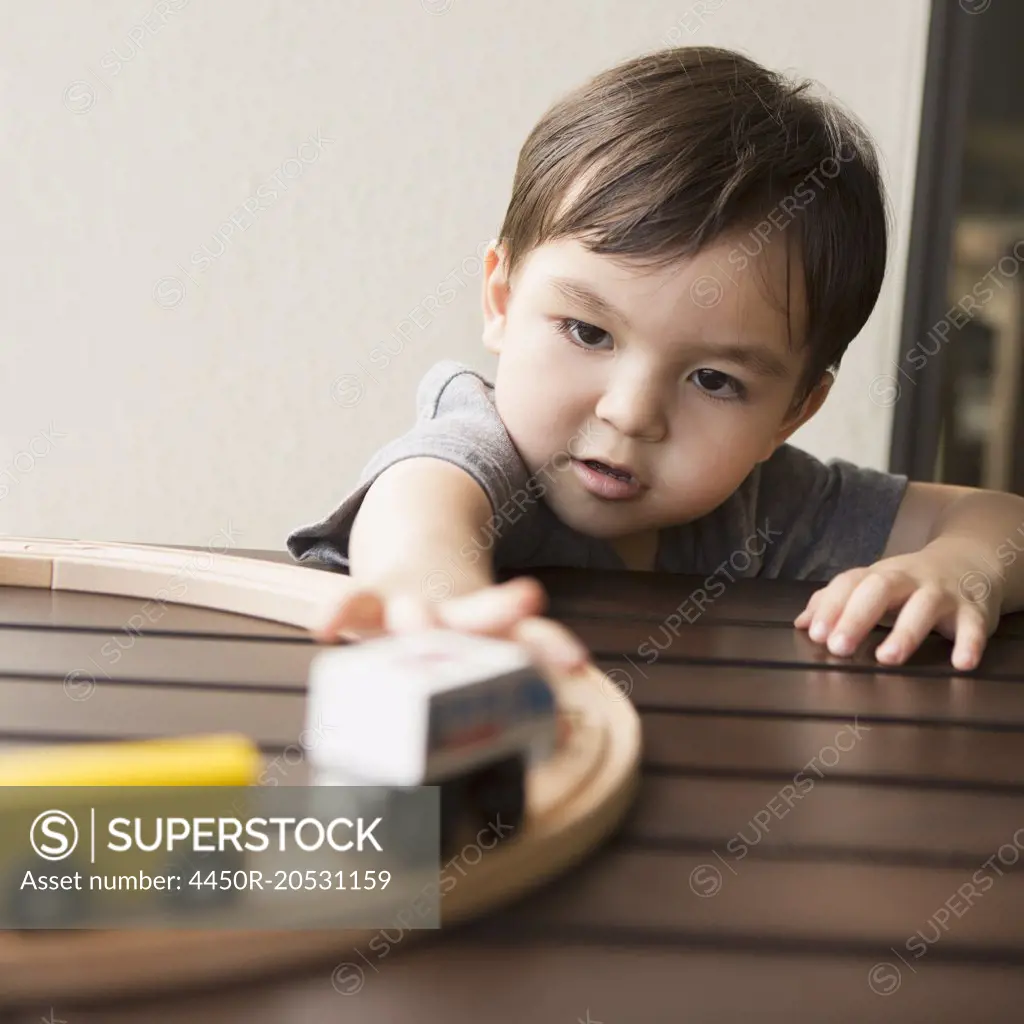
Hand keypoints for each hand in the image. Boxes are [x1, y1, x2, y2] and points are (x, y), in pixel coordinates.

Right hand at [313, 575, 590, 679]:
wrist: (420, 553)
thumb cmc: (457, 627)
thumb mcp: (487, 648)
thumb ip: (519, 690)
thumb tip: (569, 738)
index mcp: (493, 631)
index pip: (530, 633)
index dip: (551, 646)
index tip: (574, 662)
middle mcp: (457, 614)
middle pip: (481, 611)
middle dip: (499, 609)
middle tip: (523, 597)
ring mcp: (414, 603)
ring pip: (416, 608)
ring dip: (418, 619)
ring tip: (414, 624)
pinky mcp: (373, 596)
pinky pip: (354, 603)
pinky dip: (340, 611)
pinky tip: (324, 628)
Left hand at [792, 541, 1002, 670]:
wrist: (970, 561)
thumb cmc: (908, 583)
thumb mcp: (871, 585)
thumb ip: (835, 602)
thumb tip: (801, 623)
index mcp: (878, 575)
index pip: (849, 584)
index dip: (830, 607)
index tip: (815, 635)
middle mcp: (909, 580)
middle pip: (880, 589)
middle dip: (857, 617)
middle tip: (838, 648)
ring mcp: (942, 594)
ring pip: (924, 607)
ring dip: (905, 633)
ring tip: (887, 658)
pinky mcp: (974, 611)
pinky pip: (973, 626)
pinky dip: (969, 643)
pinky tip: (961, 663)